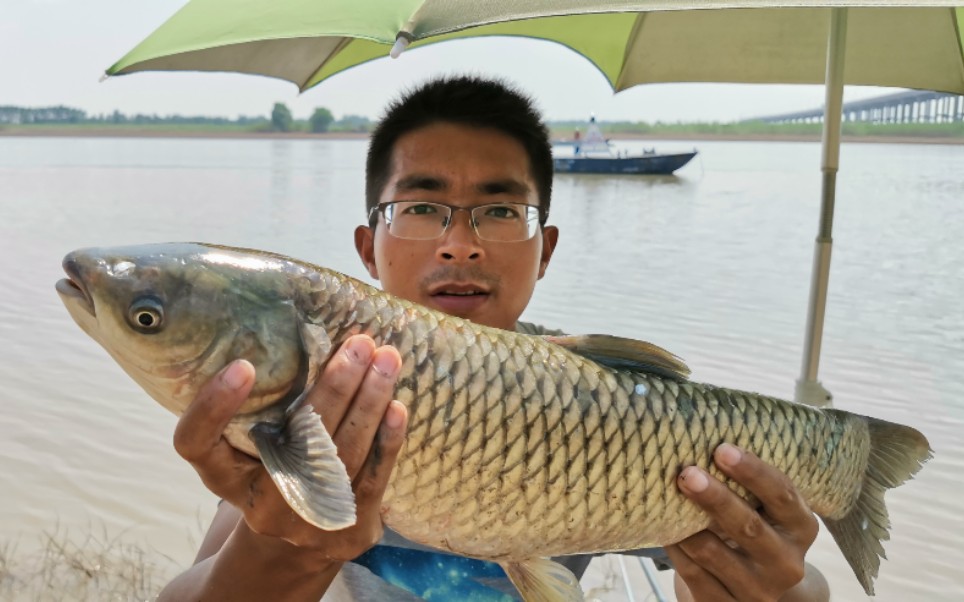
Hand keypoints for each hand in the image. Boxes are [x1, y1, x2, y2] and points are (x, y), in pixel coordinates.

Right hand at [172, 334, 407, 563]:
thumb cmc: (273, 472)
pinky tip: (396, 406)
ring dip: (370, 401)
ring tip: (387, 359)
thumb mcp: (248, 447)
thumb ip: (259, 405)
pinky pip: (373, 479)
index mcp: (223, 475)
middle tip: (359, 343)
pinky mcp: (349, 530)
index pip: (195, 443)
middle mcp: (261, 503)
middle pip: (298, 440)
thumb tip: (303, 333)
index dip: (211, 407)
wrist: (297, 548)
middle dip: (335, 386)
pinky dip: (387, 440)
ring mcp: (307, 522)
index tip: (243, 366)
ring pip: (344, 455)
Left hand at [666, 443, 819, 601]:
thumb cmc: (756, 531)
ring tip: (665, 495)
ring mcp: (758, 591)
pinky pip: (693, 573)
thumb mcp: (767, 511)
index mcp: (801, 528)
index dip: (753, 471)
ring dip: (685, 523)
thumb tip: (700, 441)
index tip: (721, 448)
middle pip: (748, 526)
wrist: (757, 590)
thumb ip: (749, 486)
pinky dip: (675, 547)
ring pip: (712, 552)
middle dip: (715, 497)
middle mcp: (786, 563)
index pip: (783, 495)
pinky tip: (662, 527)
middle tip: (687, 472)